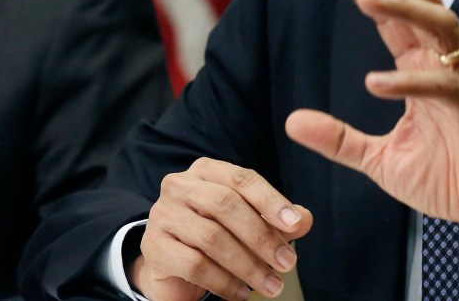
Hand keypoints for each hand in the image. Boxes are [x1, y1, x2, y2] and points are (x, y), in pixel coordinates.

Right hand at [129, 158, 312, 300]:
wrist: (172, 266)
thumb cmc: (217, 236)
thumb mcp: (250, 223)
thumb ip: (277, 219)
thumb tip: (304, 219)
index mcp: (206, 171)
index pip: (242, 179)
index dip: (271, 200)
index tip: (295, 225)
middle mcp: (180, 186)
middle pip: (226, 205)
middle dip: (262, 236)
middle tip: (287, 263)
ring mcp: (163, 215)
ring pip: (212, 238)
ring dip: (248, 265)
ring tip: (271, 285)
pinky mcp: (154, 248)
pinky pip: (195, 265)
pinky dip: (224, 282)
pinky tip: (241, 293)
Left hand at [285, 0, 458, 258]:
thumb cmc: (446, 178)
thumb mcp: (380, 159)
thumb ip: (339, 138)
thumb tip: (292, 121)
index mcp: (422, 68)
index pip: (394, 17)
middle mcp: (444, 66)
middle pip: (421, 2)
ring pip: (440, 26)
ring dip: (405, 7)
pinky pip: (446, 86)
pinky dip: (411, 81)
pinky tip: (375, 82)